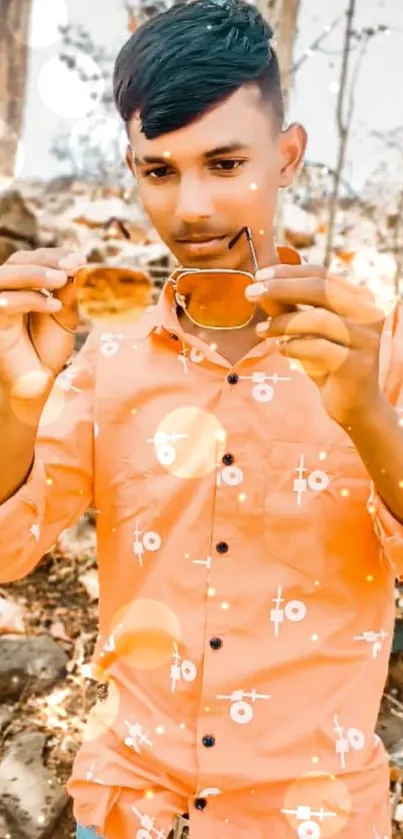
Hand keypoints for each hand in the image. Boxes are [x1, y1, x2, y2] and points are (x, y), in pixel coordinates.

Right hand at [0, 247, 85, 400]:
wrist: (35, 385)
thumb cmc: (47, 351)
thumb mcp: (64, 318)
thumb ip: (68, 294)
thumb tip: (79, 266)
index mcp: (21, 286)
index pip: (33, 259)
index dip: (54, 255)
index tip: (80, 259)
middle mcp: (4, 291)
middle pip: (18, 261)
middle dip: (47, 260)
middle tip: (73, 265)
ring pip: (5, 276)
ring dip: (35, 274)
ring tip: (63, 279)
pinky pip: (4, 303)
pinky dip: (29, 299)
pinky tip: (54, 306)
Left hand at [245, 263, 386, 426]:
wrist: (354, 405)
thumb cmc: (327, 363)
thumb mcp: (305, 332)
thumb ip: (288, 308)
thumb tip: (260, 285)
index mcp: (359, 299)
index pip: (321, 275)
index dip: (288, 273)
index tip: (258, 276)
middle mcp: (369, 313)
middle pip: (320, 290)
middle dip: (280, 288)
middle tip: (250, 293)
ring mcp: (367, 339)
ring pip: (319, 319)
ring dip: (283, 322)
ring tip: (261, 330)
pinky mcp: (358, 364)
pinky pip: (319, 348)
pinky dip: (294, 347)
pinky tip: (281, 350)